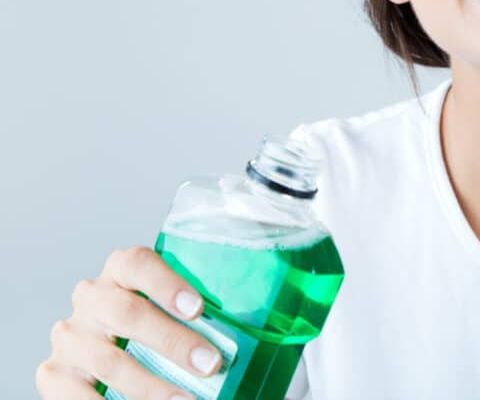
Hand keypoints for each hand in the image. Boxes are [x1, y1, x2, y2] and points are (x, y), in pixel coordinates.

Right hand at [36, 245, 221, 398]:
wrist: (101, 349)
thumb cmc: (154, 322)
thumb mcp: (168, 306)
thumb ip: (195, 310)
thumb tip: (255, 329)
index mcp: (121, 270)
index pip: (139, 264)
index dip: (168, 285)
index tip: (198, 309)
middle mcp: (91, 297)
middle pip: (128, 314)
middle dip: (174, 342)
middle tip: (210, 365)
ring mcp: (70, 337)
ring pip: (111, 361)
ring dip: (152, 387)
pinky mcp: (53, 374)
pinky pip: (78, 396)